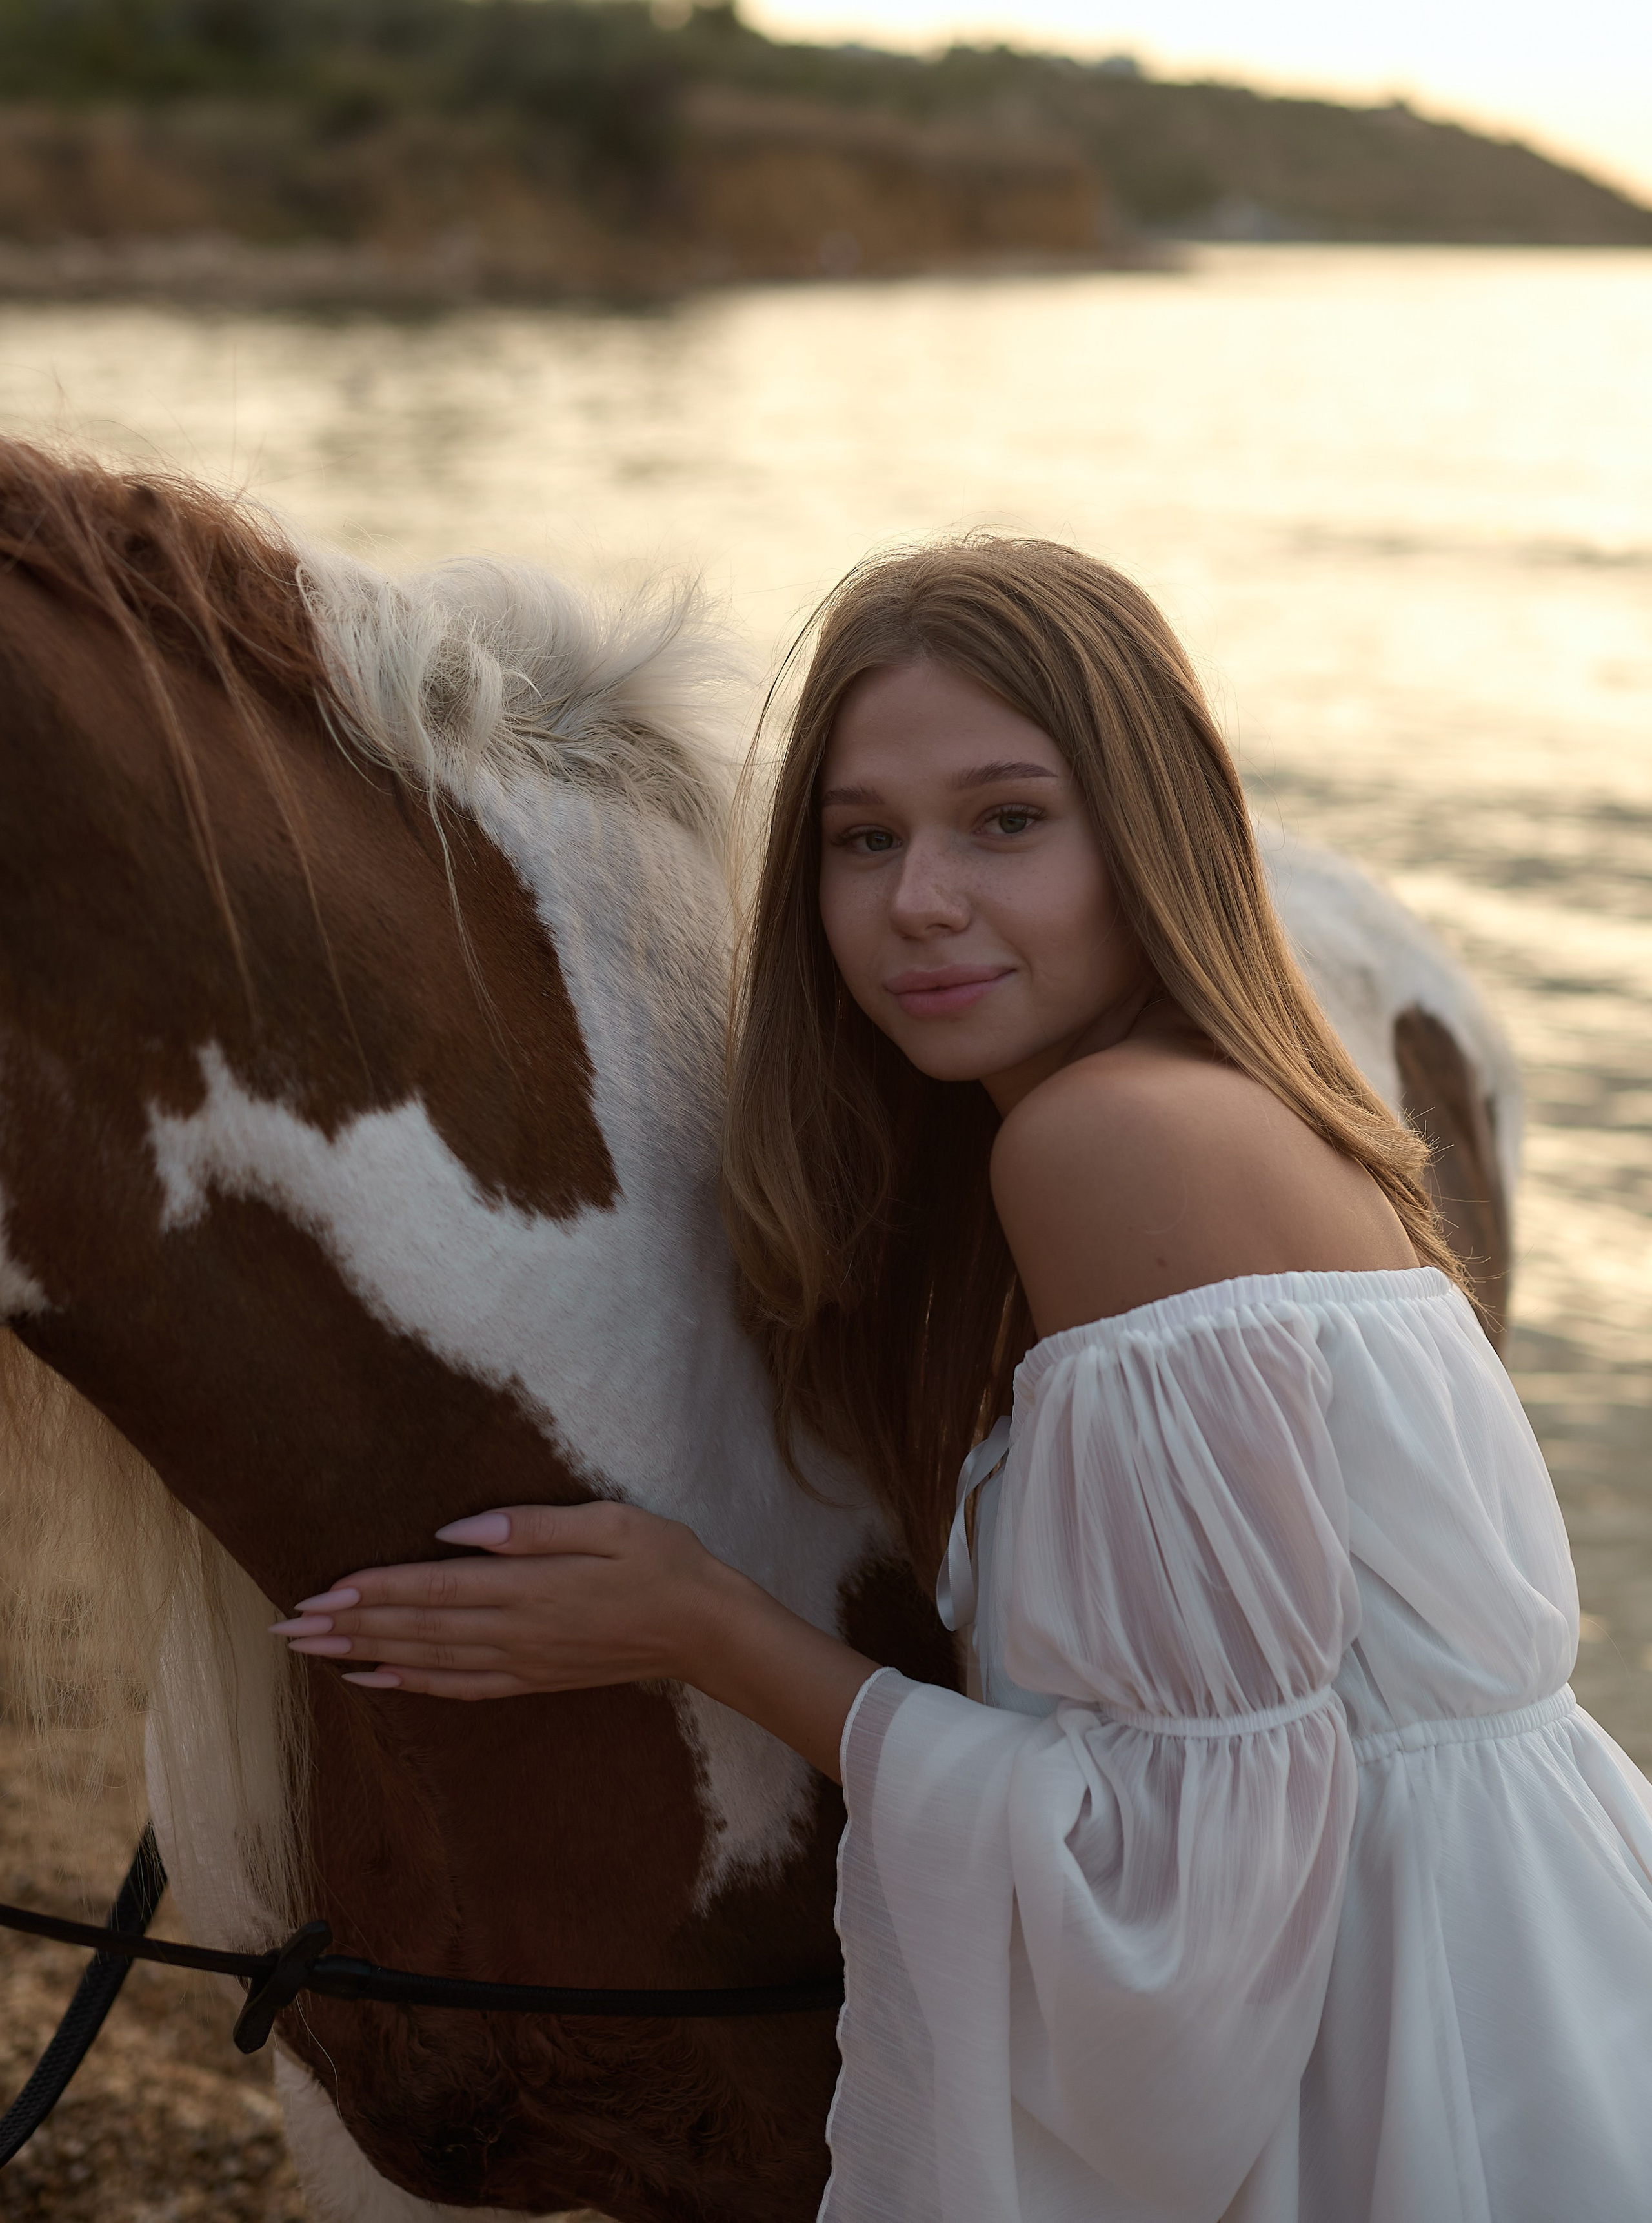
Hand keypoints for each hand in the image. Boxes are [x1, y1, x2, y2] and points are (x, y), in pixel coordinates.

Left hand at [269, 1500, 730, 1701]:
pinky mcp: (531, 1679)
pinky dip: (409, 1684)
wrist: (705, 1630)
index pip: (434, 1589)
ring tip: (310, 1649)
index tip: (322, 1588)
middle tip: (287, 1625)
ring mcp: (522, 1663)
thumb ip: (536, 1525)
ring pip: (426, 1660)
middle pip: (416, 1629)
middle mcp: (516, 1632)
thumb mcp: (611, 1521)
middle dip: (347, 1626)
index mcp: (531, 1588)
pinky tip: (373, 1679)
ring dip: (364, 1653)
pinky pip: (457, 1688)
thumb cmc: (663, 1561)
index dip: (375, 1590)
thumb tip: (461, 1528)